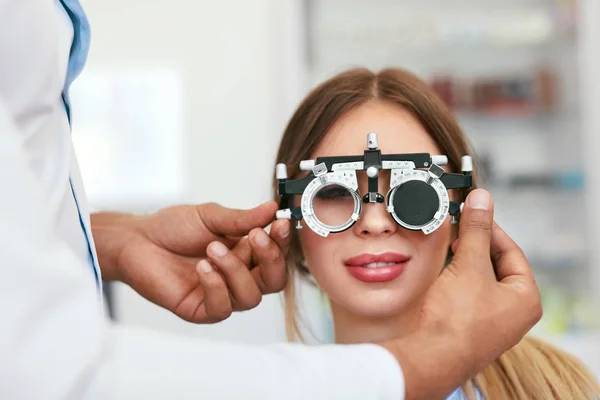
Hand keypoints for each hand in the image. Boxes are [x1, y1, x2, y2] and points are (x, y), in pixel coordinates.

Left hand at [96, 201, 289, 322]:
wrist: (137, 240)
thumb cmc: (173, 227)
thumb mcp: (211, 216)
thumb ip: (242, 218)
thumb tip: (272, 208)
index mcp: (246, 253)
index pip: (276, 256)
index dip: (282, 242)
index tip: (281, 222)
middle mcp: (238, 276)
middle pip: (273, 281)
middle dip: (270, 259)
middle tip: (255, 235)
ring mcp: (221, 294)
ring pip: (250, 297)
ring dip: (235, 270)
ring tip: (212, 248)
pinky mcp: (200, 309)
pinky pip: (222, 308)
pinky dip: (216, 286)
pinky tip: (202, 267)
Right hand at [380, 189, 541, 399]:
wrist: (431, 356)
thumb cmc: (456, 320)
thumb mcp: (469, 264)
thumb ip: (476, 230)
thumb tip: (482, 201)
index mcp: (525, 299)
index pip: (512, 252)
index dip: (491, 230)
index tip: (474, 215)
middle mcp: (513, 314)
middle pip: (497, 266)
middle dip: (476, 247)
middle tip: (459, 231)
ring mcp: (492, 323)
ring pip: (481, 281)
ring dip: (465, 264)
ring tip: (451, 252)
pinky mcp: (470, 329)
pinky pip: (468, 296)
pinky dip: (458, 282)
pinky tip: (444, 277)